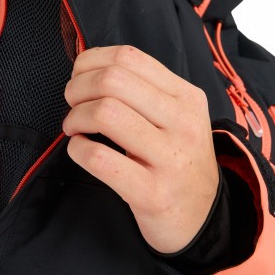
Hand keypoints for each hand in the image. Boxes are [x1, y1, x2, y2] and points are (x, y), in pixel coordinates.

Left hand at [63, 45, 218, 253]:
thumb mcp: (176, 116)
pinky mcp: (153, 193)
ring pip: (105, 113)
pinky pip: (99, 158)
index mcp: (186, 96)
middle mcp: (183, 122)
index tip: (79, 78)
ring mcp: (171, 158)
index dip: (91, 62)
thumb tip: (88, 67)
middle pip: (112, 80)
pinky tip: (80, 150)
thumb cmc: (177, 158)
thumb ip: (143, 89)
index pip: (128, 57)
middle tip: (72, 104)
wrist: (201, 217)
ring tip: (75, 128)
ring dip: (75, 117)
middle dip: (77, 88)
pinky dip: (78, 149)